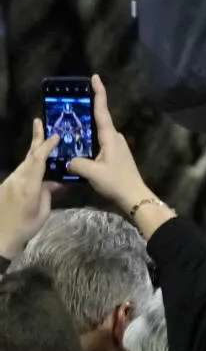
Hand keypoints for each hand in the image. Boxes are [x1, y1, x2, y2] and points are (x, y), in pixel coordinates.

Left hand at [0, 119, 59, 258]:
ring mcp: (9, 182)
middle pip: (28, 156)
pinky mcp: (5, 187)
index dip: (46, 145)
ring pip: (24, 163)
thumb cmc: (24, 228)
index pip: (38, 159)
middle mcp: (17, 180)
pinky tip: (37, 169)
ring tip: (43, 143)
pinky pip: (20, 172)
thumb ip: (47, 193)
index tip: (55, 135)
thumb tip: (52, 182)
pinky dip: (29, 166)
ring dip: (34, 153)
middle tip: (38, 121)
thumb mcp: (42, 211)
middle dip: (36, 139)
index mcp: (28, 185)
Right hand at [68, 75, 150, 214]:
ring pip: (98, 133)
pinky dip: (89, 142)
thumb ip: (77, 163)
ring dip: (87, 129)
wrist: (134, 196)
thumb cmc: (116, 181)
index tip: (95, 77)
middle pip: (99, 119)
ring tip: (70, 125)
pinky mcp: (115, 155)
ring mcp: (116, 146)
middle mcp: (114, 137)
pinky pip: (99, 143)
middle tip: (74, 101)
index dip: (99, 92)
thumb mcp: (92, 172)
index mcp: (110, 136)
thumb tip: (68, 160)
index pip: (102, 110)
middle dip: (88, 109)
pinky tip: (79, 147)